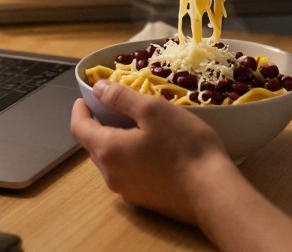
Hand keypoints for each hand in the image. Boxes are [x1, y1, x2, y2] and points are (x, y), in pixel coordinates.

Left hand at [70, 80, 235, 224]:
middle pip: (93, 146)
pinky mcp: (144, 202)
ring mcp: (127, 192)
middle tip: (115, 109)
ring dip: (115, 143)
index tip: (86, 98)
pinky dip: (130, 159)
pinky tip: (152, 152)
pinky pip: (128, 175)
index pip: (78, 128)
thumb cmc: (184, 146)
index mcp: (108, 150)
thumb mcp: (153, 111)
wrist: (213, 193)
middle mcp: (110, 175)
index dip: (80, 110)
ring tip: (136, 128)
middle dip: (99, 126)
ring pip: (111, 162)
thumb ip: (122, 98)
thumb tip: (99, 88)